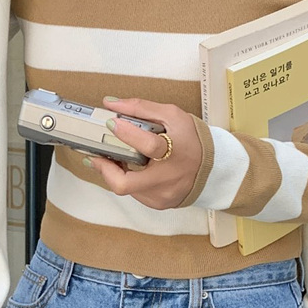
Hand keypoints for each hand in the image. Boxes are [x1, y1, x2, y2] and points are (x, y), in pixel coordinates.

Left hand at [83, 97, 201, 209]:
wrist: (212, 169)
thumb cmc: (191, 140)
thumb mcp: (172, 115)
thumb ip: (141, 108)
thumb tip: (110, 103)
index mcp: (175, 152)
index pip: (149, 146)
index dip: (127, 134)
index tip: (111, 122)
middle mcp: (167, 178)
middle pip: (125, 184)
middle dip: (104, 169)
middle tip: (95, 156)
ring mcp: (161, 195)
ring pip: (126, 188)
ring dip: (116, 171)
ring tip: (116, 157)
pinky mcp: (158, 204)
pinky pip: (134, 192)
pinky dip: (129, 179)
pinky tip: (133, 169)